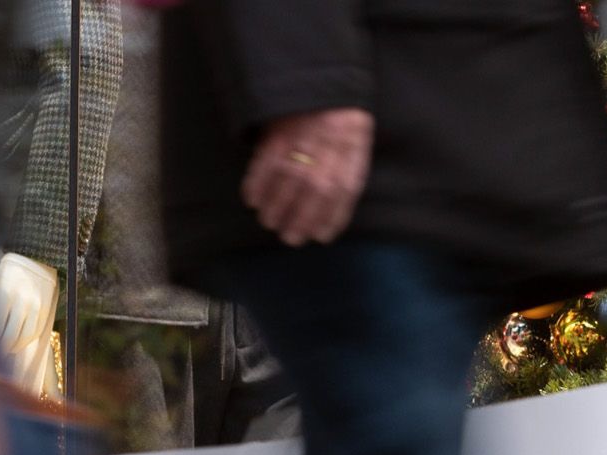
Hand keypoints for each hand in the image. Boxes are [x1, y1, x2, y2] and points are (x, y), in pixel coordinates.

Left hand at [0, 253, 58, 355]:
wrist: (35, 259)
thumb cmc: (9, 272)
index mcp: (4, 292)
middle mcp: (21, 300)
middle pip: (10, 333)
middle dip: (2, 347)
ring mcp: (34, 305)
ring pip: (24, 335)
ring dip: (14, 346)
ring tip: (7, 350)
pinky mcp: (44, 308)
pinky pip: (35, 330)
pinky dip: (26, 340)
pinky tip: (19, 343)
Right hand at [241, 108, 373, 246]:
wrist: (316, 64)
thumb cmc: (336, 108)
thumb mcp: (355, 131)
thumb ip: (348, 165)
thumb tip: (333, 211)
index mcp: (354, 140)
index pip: (347, 187)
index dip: (333, 216)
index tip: (320, 236)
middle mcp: (330, 137)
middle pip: (317, 188)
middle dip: (302, 218)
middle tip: (290, 238)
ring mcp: (303, 130)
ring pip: (290, 177)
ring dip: (277, 206)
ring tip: (270, 223)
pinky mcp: (277, 124)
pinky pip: (265, 159)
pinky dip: (257, 182)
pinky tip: (252, 200)